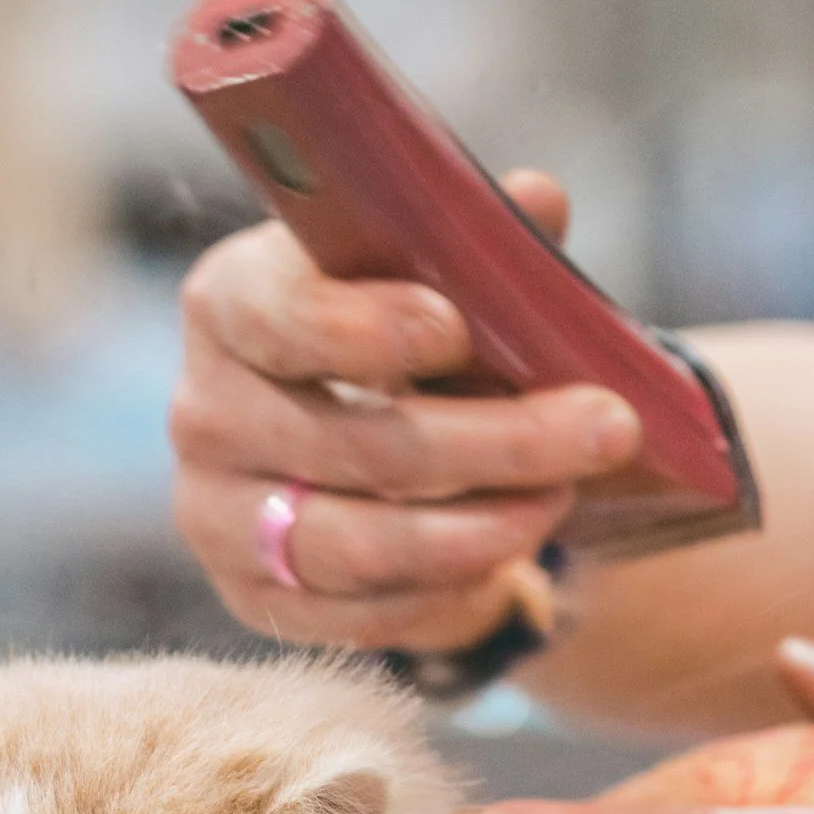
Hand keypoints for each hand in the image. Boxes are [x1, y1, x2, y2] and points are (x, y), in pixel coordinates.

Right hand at [170, 170, 642, 650]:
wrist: (367, 451)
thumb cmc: (406, 342)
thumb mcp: (442, 282)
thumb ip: (484, 247)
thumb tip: (540, 199)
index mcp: (233, 303)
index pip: (276, 317)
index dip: (362, 328)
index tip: (455, 329)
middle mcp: (207, 412)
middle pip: (350, 444)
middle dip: (494, 441)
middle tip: (606, 427)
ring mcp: (219, 516)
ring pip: (357, 543)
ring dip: (481, 528)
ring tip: (565, 496)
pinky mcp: (255, 598)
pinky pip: (360, 614)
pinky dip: (446, 591)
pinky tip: (509, 558)